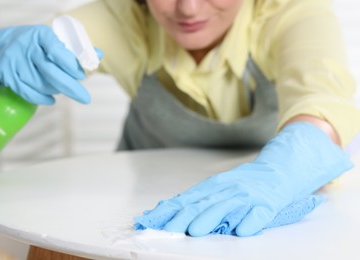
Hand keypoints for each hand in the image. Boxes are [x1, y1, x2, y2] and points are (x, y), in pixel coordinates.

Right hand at [0, 25, 98, 106]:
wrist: (2, 47)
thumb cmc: (37, 46)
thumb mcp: (54, 42)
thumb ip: (76, 50)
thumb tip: (99, 54)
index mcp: (41, 35)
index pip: (58, 51)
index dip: (71, 65)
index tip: (81, 76)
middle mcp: (26, 47)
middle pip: (51, 72)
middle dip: (71, 88)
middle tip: (85, 99)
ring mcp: (14, 61)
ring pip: (42, 85)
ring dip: (56, 90)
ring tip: (61, 88)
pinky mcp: (7, 75)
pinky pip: (28, 92)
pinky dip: (42, 98)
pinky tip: (51, 100)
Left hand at [135, 195, 323, 234]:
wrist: (278, 172)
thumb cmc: (243, 183)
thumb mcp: (218, 186)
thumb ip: (196, 198)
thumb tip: (167, 209)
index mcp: (214, 185)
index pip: (188, 198)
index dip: (172, 210)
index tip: (156, 220)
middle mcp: (228, 189)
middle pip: (203, 203)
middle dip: (185, 216)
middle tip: (171, 228)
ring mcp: (247, 196)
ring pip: (226, 207)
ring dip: (209, 218)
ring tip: (195, 230)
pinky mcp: (267, 204)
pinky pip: (258, 214)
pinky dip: (249, 222)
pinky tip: (241, 231)